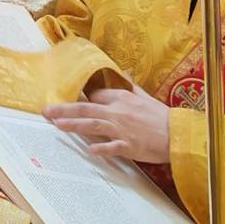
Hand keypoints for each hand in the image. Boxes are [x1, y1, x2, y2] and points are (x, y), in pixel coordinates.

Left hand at [42, 85, 170, 163]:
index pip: (94, 96)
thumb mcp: (144, 96)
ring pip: (93, 124)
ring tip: (57, 125)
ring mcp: (123, 129)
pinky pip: (113, 147)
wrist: (179, 134)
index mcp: (121, 98)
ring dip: (74, 124)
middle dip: (64, 110)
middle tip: (45, 111)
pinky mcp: (130, 146)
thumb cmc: (161, 116)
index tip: (63, 102)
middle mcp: (118, 112)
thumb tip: (123, 73)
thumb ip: (130, 86)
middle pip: (86, 108)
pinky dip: (101, 148)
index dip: (78, 99)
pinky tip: (88, 150)